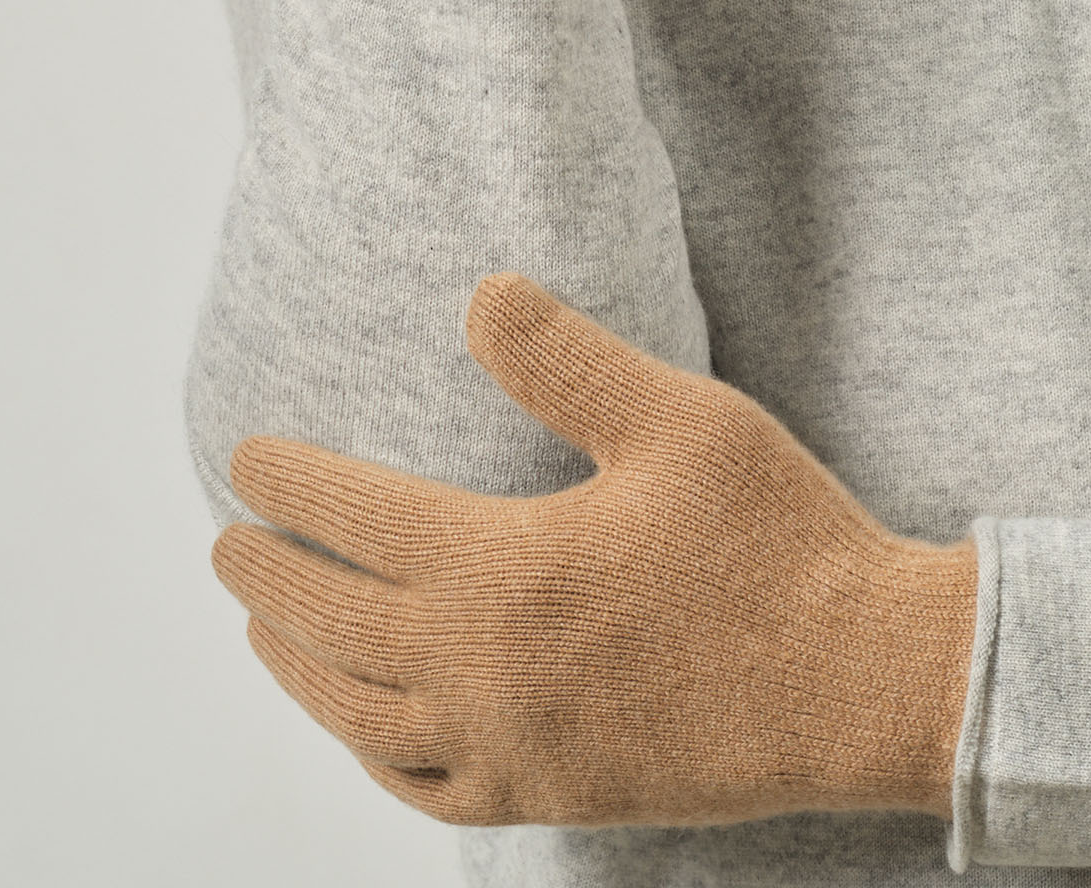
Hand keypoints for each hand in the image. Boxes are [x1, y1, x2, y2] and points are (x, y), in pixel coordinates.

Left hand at [211, 272, 977, 828]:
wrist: (863, 679)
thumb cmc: (775, 539)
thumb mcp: (678, 418)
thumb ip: (565, 360)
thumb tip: (479, 295)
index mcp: (503, 569)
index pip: (358, 520)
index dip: (292, 484)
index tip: (245, 457)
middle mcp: (485, 669)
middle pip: (334, 623)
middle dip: (269, 579)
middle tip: (227, 544)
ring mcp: (516, 745)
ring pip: (361, 717)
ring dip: (299, 671)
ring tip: (268, 632)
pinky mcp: (556, 796)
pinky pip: (429, 789)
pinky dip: (374, 757)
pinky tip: (369, 734)